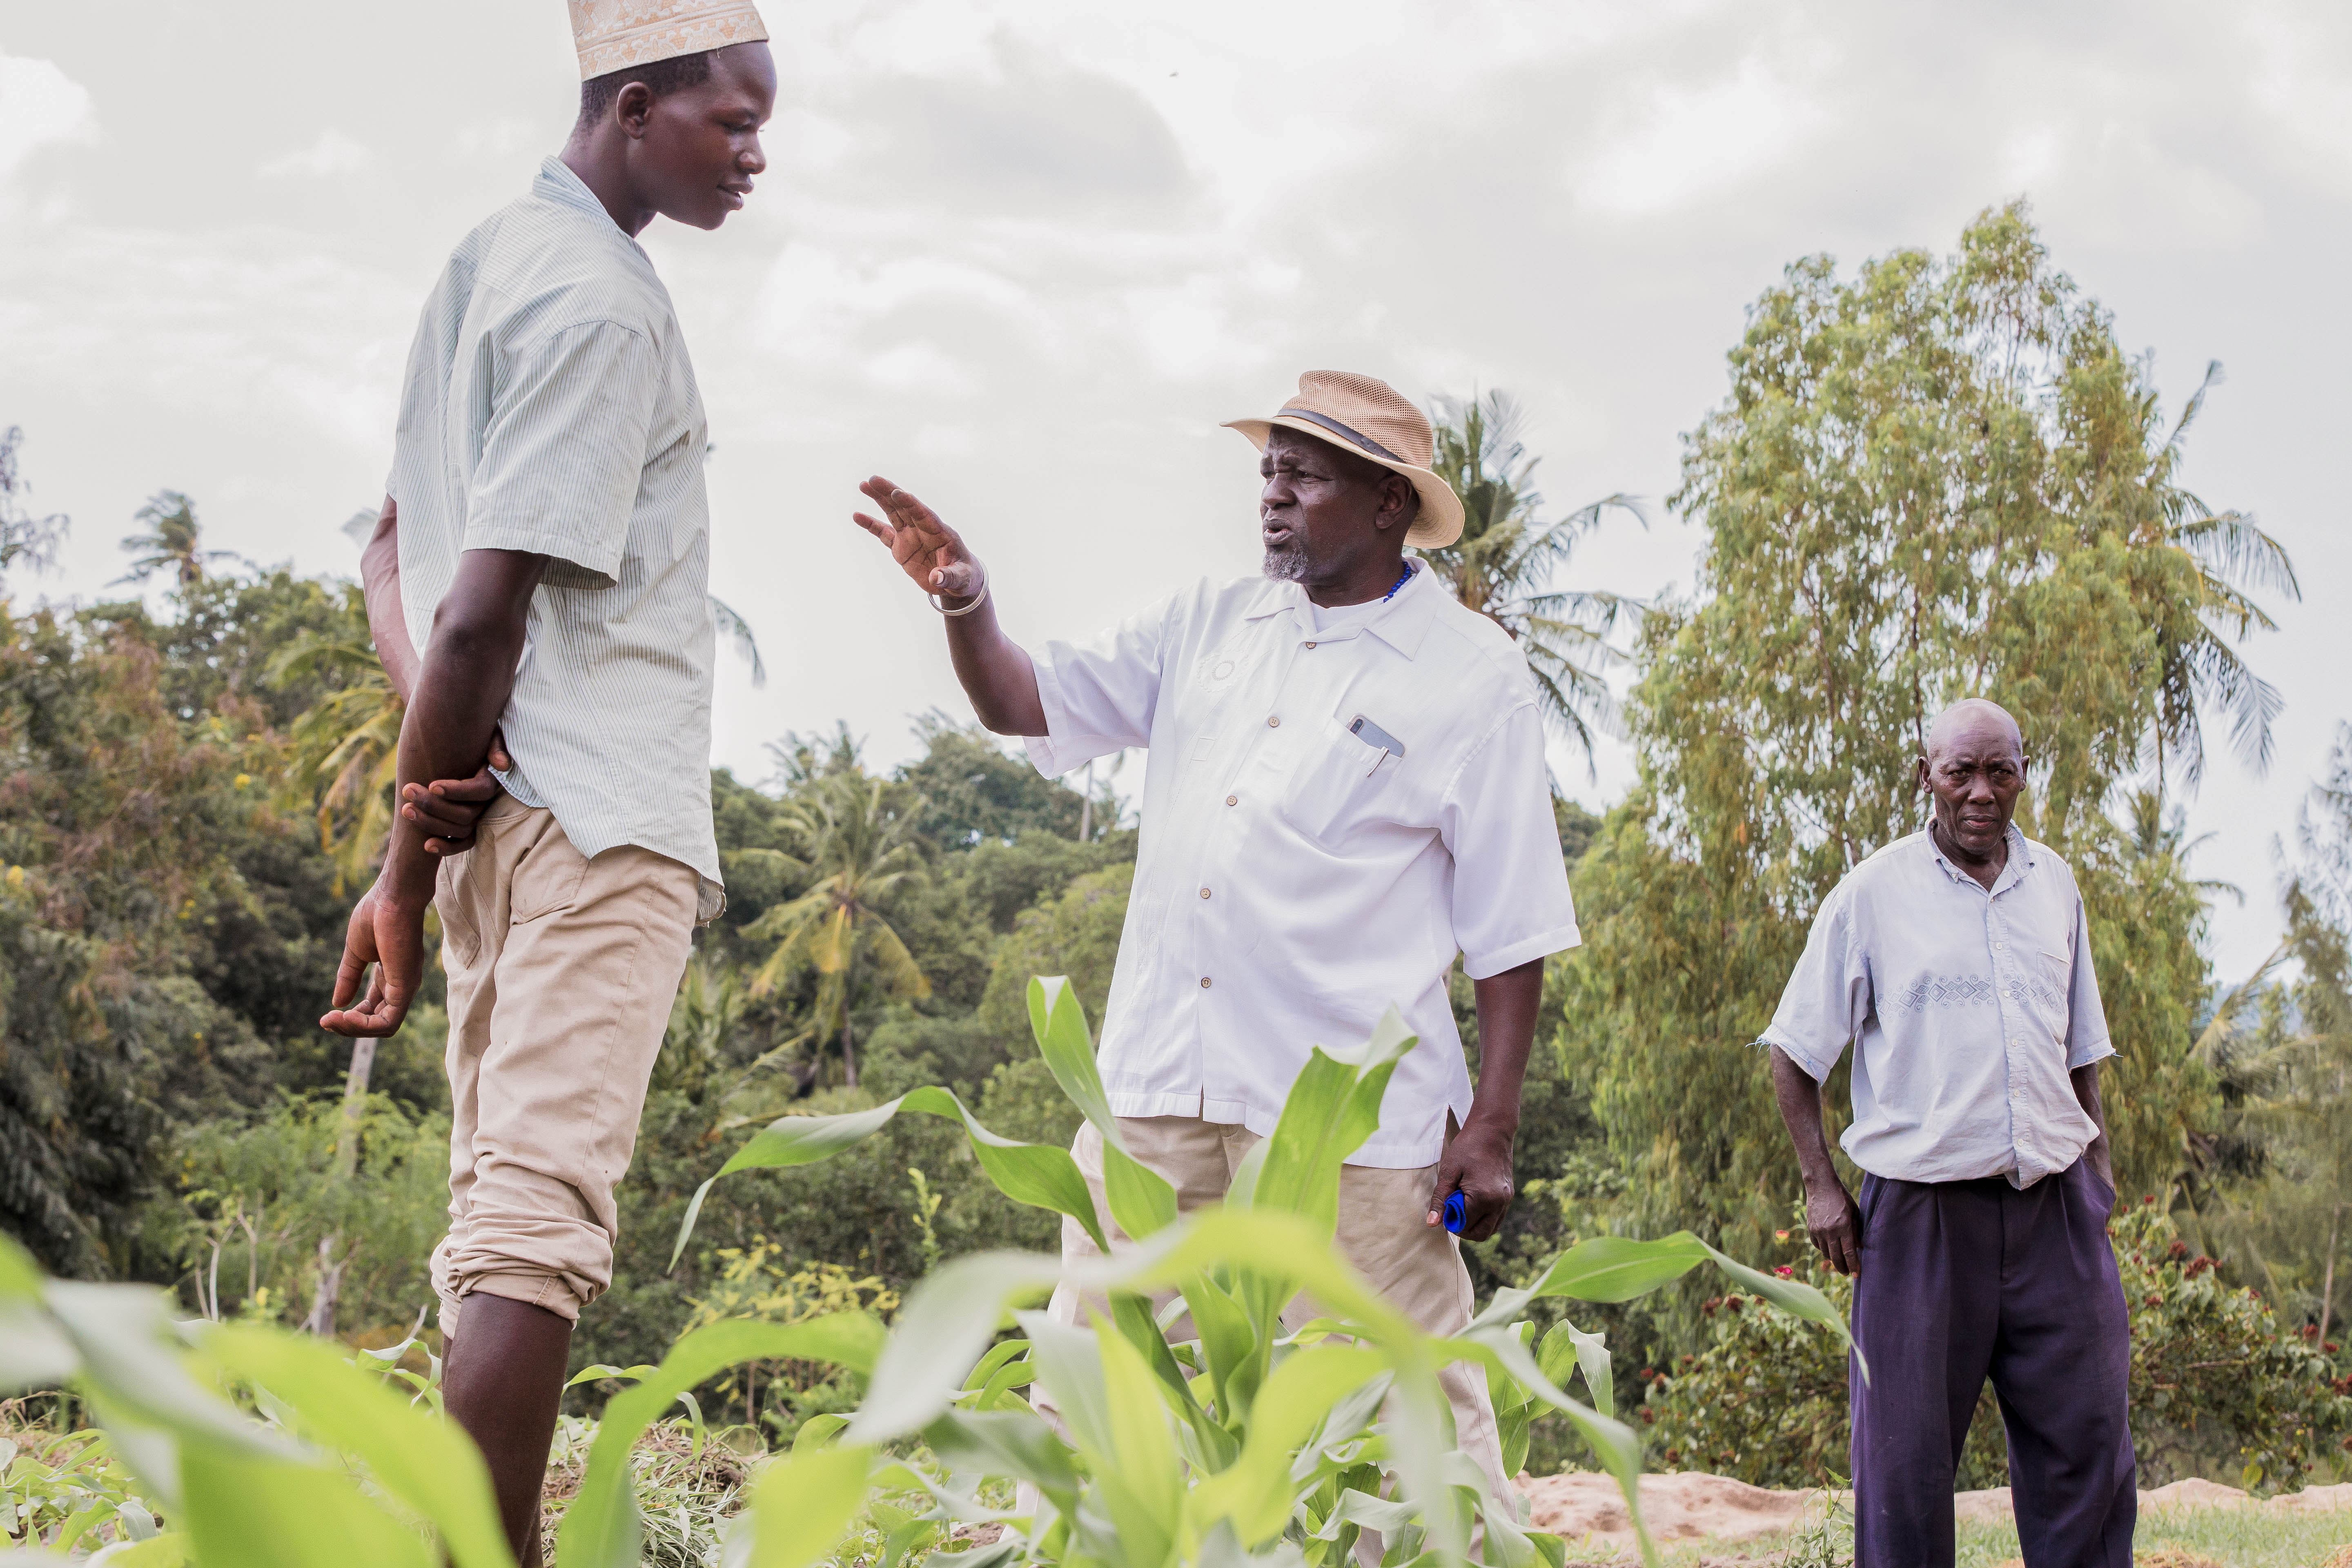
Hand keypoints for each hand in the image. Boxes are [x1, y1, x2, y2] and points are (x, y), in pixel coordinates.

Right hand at [319, 879, 429, 1036]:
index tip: (327, 1017)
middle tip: (326, 1022)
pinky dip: (365, 1025)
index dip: (351, 1019)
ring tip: (332, 1021)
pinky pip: (389, 1021)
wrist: (392, 897)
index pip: (374, 1010)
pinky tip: (345, 1017)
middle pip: (378, 1022)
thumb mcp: (356, 952)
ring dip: (354, 1029)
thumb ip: (348, 977)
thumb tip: (337, 1002)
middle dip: (350, 1028)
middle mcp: (401, 985)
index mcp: (390, 977)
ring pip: (384, 1027)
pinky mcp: (406, 987)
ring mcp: (406, 987)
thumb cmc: (377, 915)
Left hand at [399, 729, 511, 855]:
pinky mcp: (464, 827)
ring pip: (459, 830)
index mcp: (490, 780)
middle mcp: (485, 802)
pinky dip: (446, 848)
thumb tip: (501, 765)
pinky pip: (462, 844)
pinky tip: (426, 845)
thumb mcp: (486, 734)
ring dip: (430, 823)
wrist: (452, 744)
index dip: (457, 791)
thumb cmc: (468, 736)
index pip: (480, 791)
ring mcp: (475, 816)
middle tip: (408, 790)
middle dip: (433, 805)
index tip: (432, 785)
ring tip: (406, 809)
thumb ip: (494, 744)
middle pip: (465, 814)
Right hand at [853, 476, 982, 601]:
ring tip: (864, 485)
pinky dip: (871, 525)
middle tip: (873, 479)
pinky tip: (857, 516)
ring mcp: (910, 536)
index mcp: (940, 532)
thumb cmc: (963, 577)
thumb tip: (936, 578)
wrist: (956, 583)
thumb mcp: (960, 578)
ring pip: (893, 513)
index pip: (923, 514)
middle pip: (904, 507)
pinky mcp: (901, 547)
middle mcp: (923, 529)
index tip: (897, 493)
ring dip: (879, 499)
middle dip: (890, 493)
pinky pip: (883, 533)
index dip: (910, 503)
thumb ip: (949, 577)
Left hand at [1427, 1116, 1515, 1242]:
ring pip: (1490, 1229)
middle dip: (1462, 1229)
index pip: (1463, 1225)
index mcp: (1483, 1197)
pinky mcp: (1508, 1196)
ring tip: (1462, 1207)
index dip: (1450, 1221)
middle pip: (1479, 1234)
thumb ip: (1440, 1199)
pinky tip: (1472, 1204)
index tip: (1444, 1208)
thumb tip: (1432, 1223)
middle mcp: (1498, 1203)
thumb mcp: (1449, 1171)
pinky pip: (1497, 1219)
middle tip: (1451, 1212)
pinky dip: (1484, 1219)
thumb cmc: (1467, 1147)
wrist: (1492, 1131)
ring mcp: (1506, 1201)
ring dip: (1474, 1226)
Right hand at [1804, 1180, 1863, 1275]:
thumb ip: (1857, 1231)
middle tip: (1847, 1273)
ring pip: (1826, 1252)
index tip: (1857, 1275)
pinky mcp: (1811, 1228)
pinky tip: (1829, 1249)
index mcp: (1844, 1226)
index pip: (1849, 1252)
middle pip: (1836, 1257)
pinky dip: (1824, 1249)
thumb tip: (1859, 1248)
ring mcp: (1818, 1230)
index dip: (1854, 1265)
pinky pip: (1817, 1245)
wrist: (1821, 1185)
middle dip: (1843, 1268)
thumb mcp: (1854, 1212)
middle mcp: (1830, 1230)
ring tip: (1839, 1262)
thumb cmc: (1841, 1197)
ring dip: (1833, 1259)